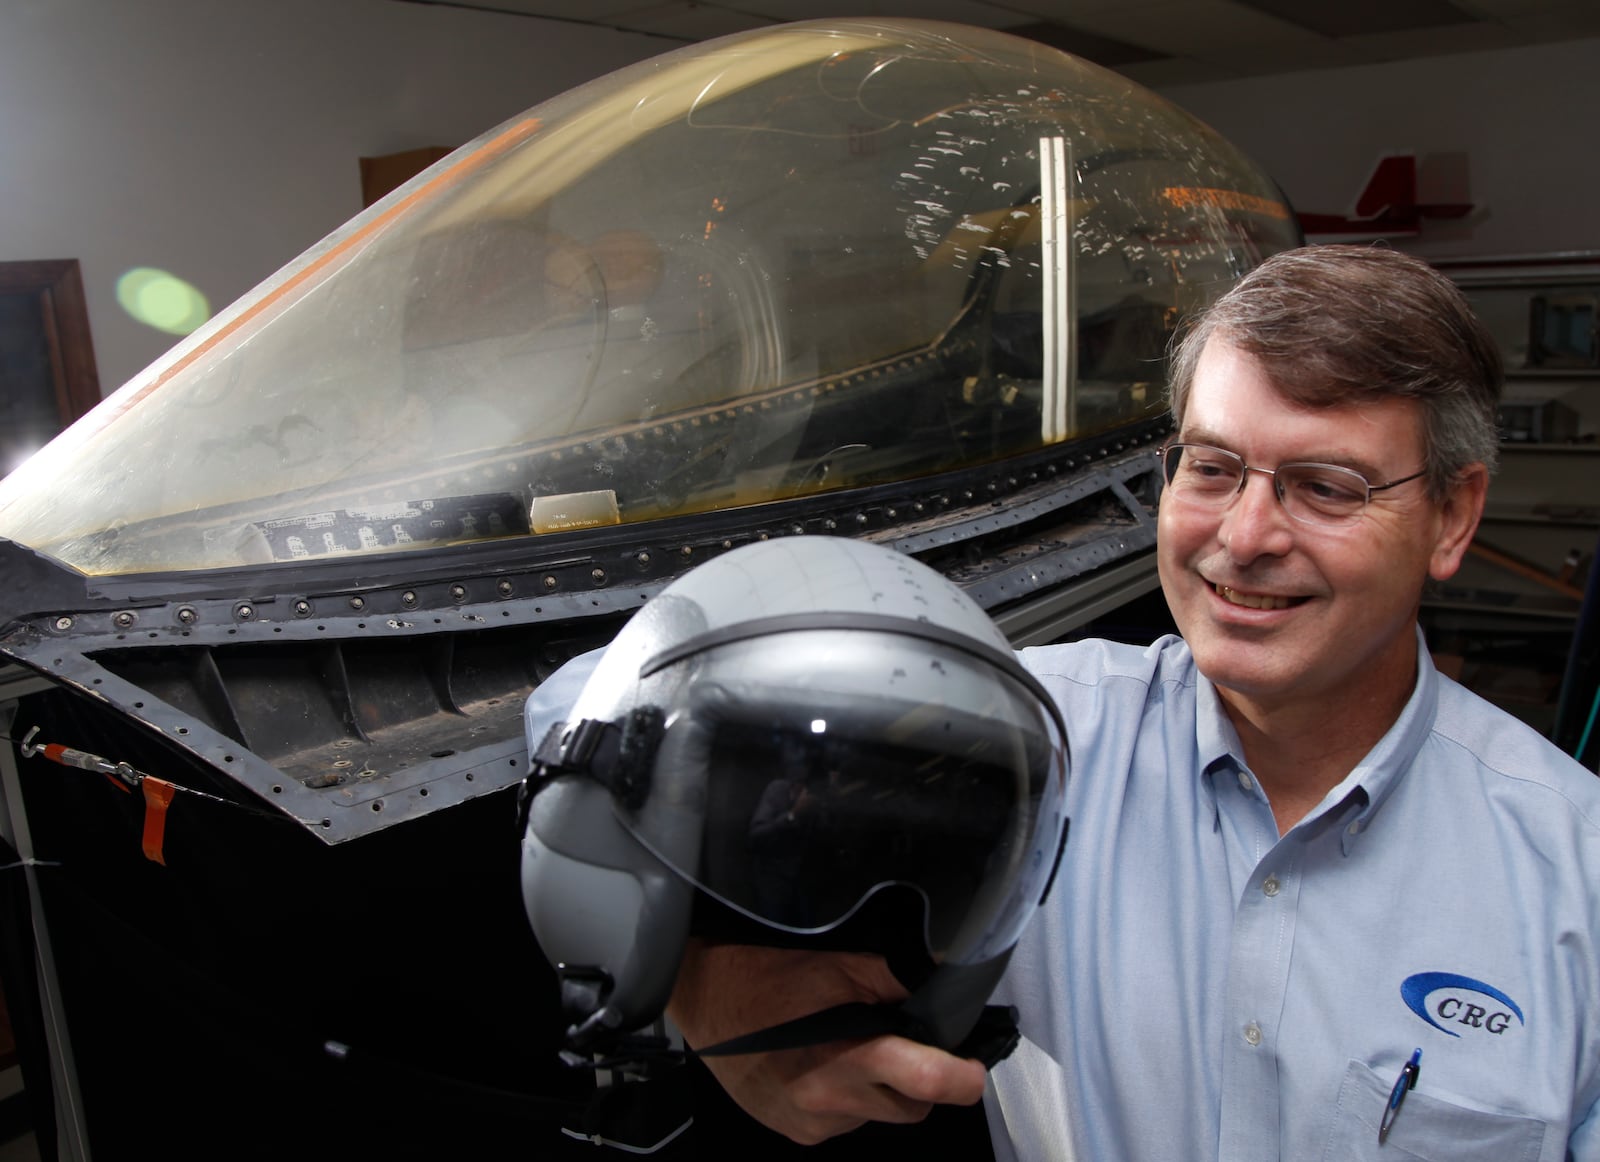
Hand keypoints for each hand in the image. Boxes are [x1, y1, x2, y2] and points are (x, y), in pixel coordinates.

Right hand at [667, 940, 988, 1144]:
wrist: (705, 998)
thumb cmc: (766, 974)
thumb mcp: (836, 963)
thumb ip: (893, 978)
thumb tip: (944, 980)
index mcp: (848, 1055)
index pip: (927, 1082)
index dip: (961, 1078)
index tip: (971, 1068)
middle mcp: (831, 1100)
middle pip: (911, 1108)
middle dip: (918, 1081)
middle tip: (899, 1044)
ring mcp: (813, 1123)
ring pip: (878, 1117)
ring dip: (878, 1090)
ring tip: (848, 1049)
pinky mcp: (796, 1133)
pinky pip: (845, 1123)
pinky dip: (847, 1099)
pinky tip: (822, 1066)